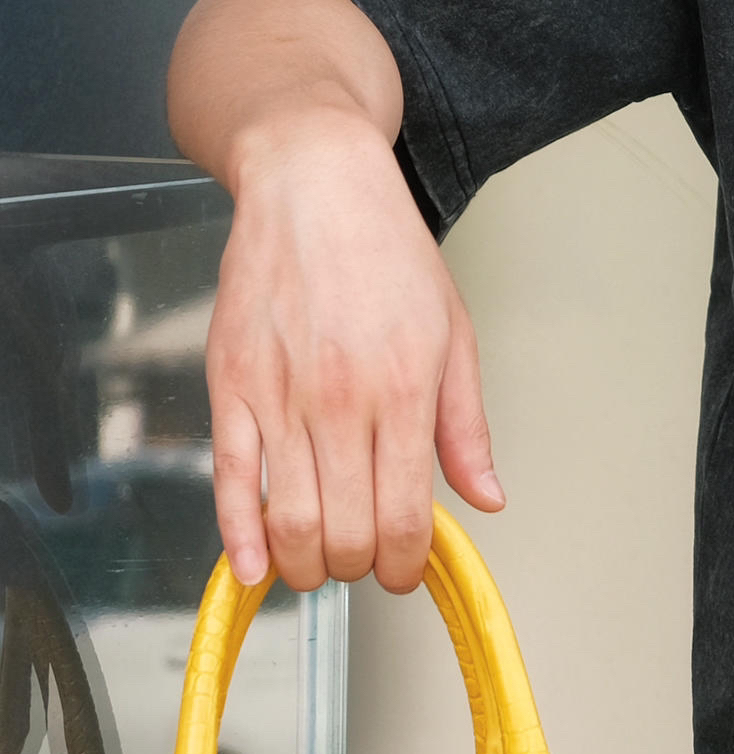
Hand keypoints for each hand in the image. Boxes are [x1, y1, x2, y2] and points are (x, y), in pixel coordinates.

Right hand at [205, 106, 502, 592]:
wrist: (314, 184)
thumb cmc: (387, 250)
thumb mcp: (453, 331)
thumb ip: (465, 426)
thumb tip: (486, 497)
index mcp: (406, 388)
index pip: (405, 515)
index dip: (407, 563)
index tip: (407, 569)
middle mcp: (341, 399)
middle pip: (345, 531)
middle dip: (359, 567)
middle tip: (366, 560)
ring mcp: (279, 395)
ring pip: (288, 520)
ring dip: (306, 564)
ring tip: (320, 560)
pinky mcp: (229, 386)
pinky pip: (228, 481)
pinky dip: (241, 537)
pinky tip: (256, 565)